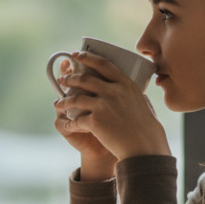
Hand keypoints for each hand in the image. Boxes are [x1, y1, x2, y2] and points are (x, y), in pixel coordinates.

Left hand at [54, 51, 169, 168]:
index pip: (103, 64)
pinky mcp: (96, 121)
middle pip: (85, 79)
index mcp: (126, 84)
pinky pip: (76, 119)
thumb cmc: (146, 129)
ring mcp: (104, 105)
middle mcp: (114, 91)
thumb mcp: (144, 103)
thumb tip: (128, 87)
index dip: (87, 57)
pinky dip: (70, 122)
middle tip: (62, 80)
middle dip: (70, 78)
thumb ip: (133, 94)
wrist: (144, 148)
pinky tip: (67, 124)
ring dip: (63, 100)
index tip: (76, 55)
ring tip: (57, 103)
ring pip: (76, 98)